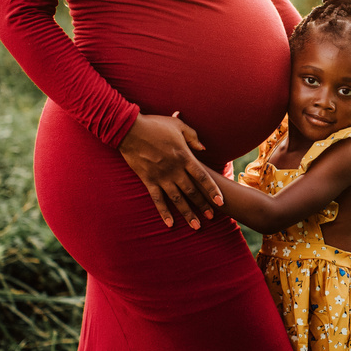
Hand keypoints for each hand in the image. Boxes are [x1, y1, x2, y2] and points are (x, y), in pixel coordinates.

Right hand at [118, 113, 222, 229]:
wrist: (129, 129)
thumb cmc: (155, 124)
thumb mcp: (178, 125)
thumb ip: (193, 137)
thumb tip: (204, 148)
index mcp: (184, 156)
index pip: (202, 177)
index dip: (212, 190)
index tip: (221, 201)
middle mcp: (175, 170)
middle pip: (192, 191)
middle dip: (203, 205)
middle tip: (212, 218)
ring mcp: (161, 177)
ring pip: (177, 199)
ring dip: (187, 213)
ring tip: (196, 226)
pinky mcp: (148, 180)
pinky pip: (157, 200)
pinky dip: (164, 212)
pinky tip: (170, 224)